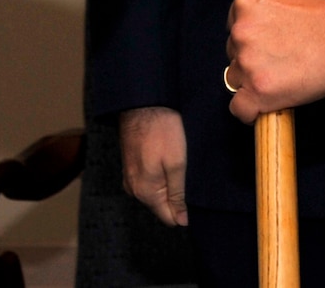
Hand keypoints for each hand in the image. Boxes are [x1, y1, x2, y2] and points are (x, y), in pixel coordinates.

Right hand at [118, 107, 187, 226]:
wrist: (142, 103)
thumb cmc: (162, 131)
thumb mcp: (177, 164)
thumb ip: (178, 195)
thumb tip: (181, 222)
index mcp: (145, 193)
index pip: (169, 218)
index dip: (184, 209)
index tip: (194, 192)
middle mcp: (134, 189)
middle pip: (162, 204)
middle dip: (177, 194)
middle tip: (188, 171)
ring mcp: (130, 177)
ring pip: (156, 191)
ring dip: (169, 182)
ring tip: (178, 162)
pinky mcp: (130, 165)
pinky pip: (149, 179)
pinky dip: (160, 173)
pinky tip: (167, 157)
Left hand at [224, 0, 324, 123]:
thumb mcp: (287, 0)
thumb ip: (264, 14)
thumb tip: (258, 30)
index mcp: (245, 4)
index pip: (233, 28)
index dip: (251, 40)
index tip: (267, 47)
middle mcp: (240, 31)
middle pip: (233, 55)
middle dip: (252, 61)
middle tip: (280, 64)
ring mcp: (248, 62)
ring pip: (236, 81)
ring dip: (253, 83)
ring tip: (282, 80)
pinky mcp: (258, 91)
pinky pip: (239, 109)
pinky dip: (250, 112)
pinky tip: (265, 107)